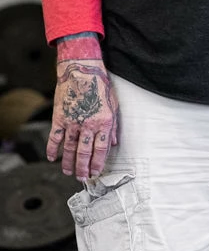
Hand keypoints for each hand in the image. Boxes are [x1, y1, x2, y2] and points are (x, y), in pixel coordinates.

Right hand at [47, 57, 119, 179]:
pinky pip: (54, 137)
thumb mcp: (114, 106)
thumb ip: (114, 127)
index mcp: (104, 123)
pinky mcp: (60, 117)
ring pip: (69, 148)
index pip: (101, 150)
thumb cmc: (100, 87)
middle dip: (83, 168)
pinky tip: (52, 158)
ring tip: (68, 172)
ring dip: (68, 162)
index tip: (95, 173)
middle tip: (82, 178)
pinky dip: (52, 149)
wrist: (82, 71)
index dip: (98, 164)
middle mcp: (88, 125)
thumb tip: (115, 143)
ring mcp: (73, 122)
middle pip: (84, 153)